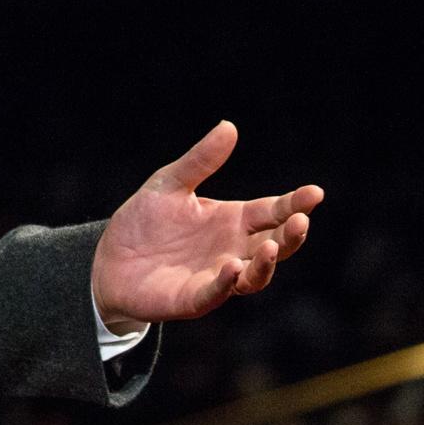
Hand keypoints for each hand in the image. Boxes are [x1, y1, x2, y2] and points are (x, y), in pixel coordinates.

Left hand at [92, 121, 322, 327]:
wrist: (109, 260)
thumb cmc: (145, 223)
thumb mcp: (169, 183)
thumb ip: (200, 160)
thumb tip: (228, 126)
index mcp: (233, 220)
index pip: (273, 211)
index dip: (294, 203)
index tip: (315, 193)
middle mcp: (233, 249)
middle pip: (276, 245)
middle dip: (292, 234)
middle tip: (302, 220)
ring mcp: (217, 276)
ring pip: (255, 275)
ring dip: (267, 263)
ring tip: (272, 246)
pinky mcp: (195, 298)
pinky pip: (216, 293)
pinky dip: (227, 282)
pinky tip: (232, 266)